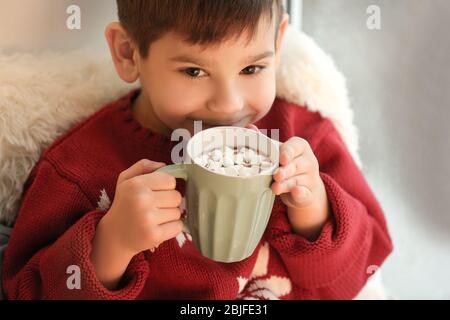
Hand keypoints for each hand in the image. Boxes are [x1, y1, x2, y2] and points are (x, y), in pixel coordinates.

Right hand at [91, 159, 182, 288]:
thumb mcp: (126, 180)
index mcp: (136, 184)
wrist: (114, 236)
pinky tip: (159, 227)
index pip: (170, 180)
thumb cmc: (124, 204)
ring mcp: (147, 219)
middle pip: (177, 196)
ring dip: (170, 215)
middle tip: (155, 207)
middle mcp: (141, 200)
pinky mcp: (154, 235)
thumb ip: (143, 166)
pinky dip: (172, 227)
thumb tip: (163, 165)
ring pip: (178, 212)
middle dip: (169, 202)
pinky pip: (178, 226)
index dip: (166, 186)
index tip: (157, 192)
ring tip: (155, 218)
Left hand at [271, 136, 329, 239]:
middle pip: (296, 165)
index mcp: (300, 147)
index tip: (281, 159)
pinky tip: (295, 192)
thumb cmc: (285, 164)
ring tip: (275, 188)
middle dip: (285, 170)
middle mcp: (308, 161)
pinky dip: (300, 193)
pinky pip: (305, 193)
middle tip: (276, 175)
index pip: (295, 147)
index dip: (288, 152)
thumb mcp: (277, 151)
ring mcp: (310, 178)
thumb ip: (264, 141)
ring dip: (286, 184)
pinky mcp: (309, 194)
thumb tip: (249, 128)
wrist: (301, 187)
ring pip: (297, 180)